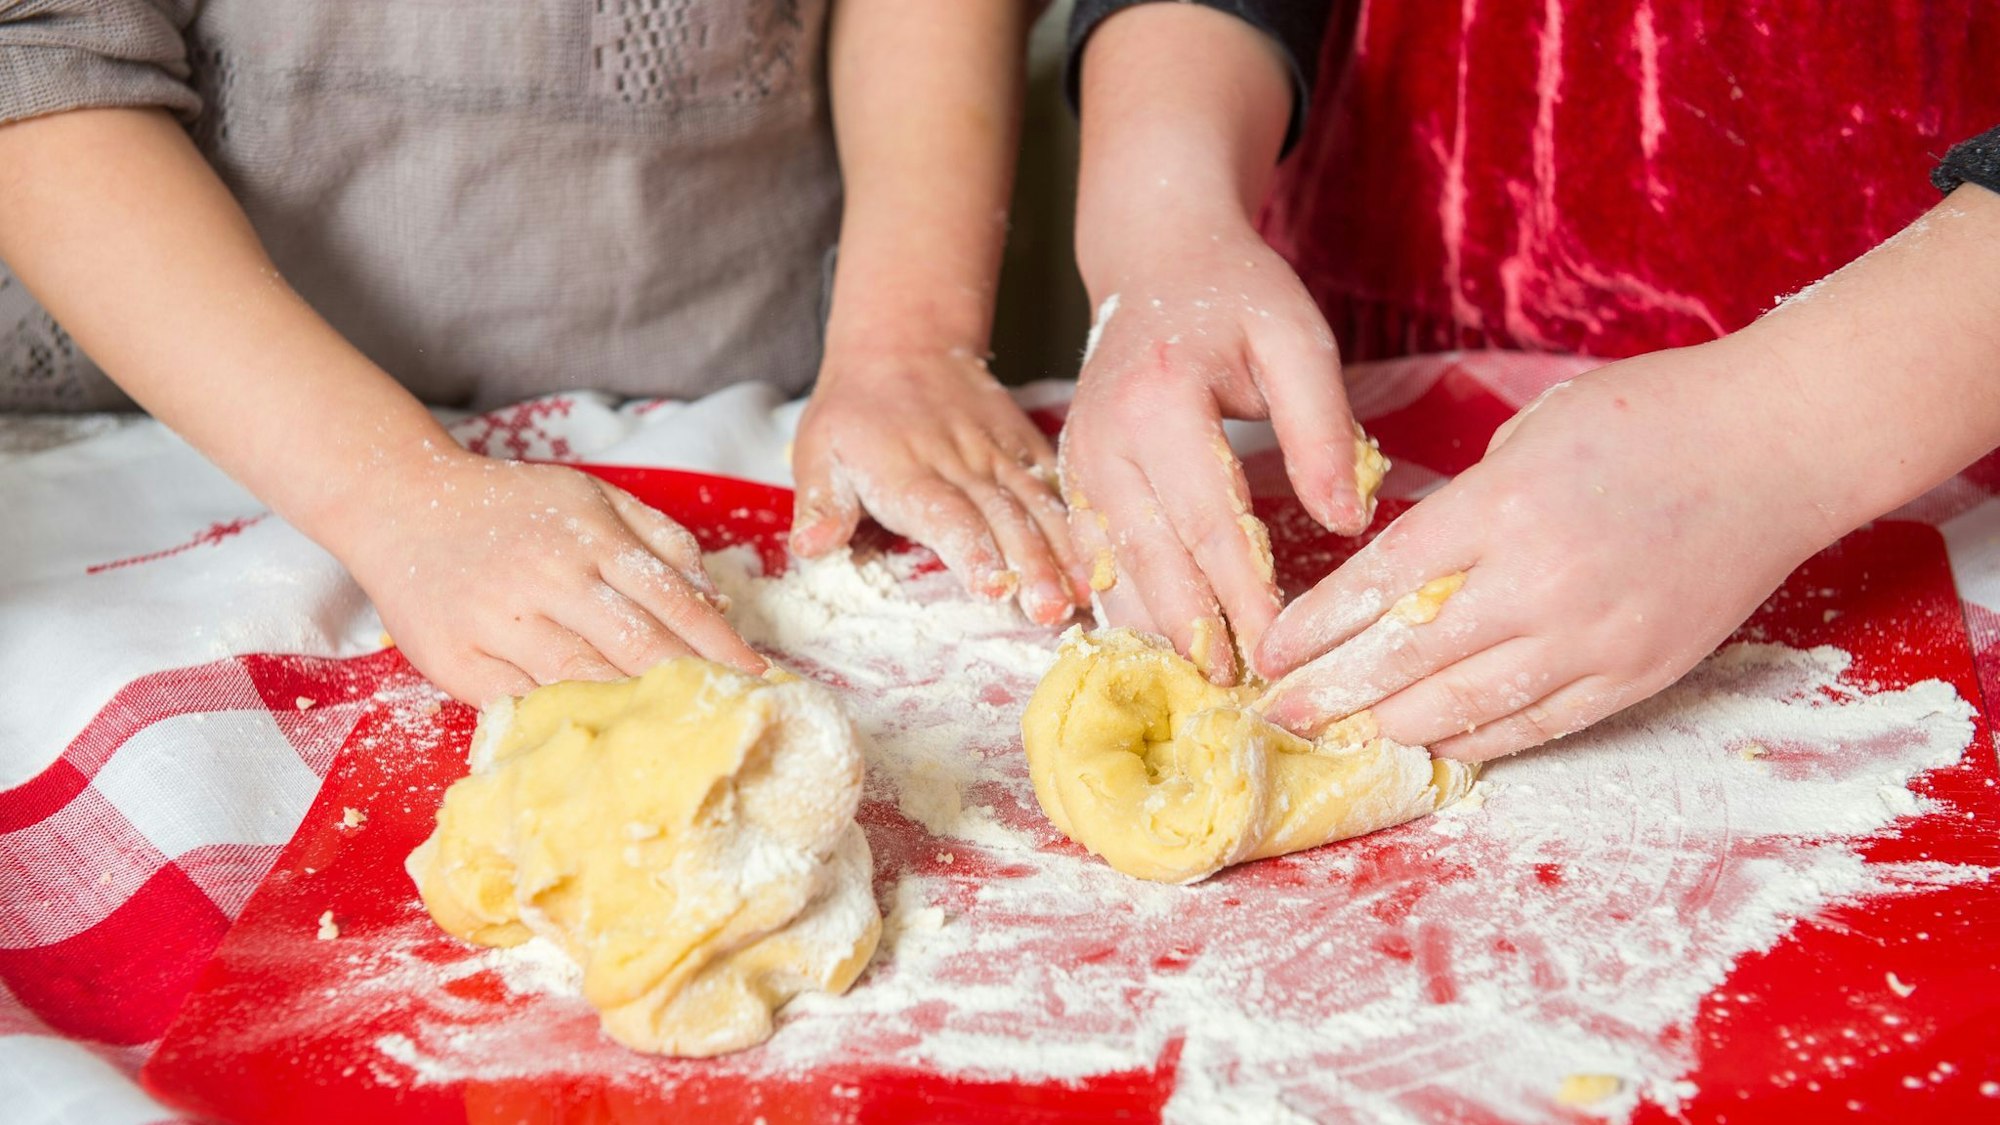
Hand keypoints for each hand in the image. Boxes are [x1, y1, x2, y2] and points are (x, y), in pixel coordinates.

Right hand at [334, 448, 763, 704]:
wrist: (399, 504)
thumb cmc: (512, 507)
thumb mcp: (592, 498)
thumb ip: (659, 541)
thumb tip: (717, 598)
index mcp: (590, 539)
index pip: (673, 603)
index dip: (722, 647)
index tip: (760, 679)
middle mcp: (550, 581)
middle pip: (638, 648)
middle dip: (694, 687)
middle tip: (737, 720)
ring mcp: (500, 624)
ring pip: (585, 681)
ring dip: (640, 713)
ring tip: (686, 739)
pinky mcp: (459, 663)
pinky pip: (525, 705)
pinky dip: (567, 724)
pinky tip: (606, 744)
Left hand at [790, 347, 1087, 625]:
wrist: (901, 344)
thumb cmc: (854, 414)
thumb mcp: (817, 451)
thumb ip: (821, 504)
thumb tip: (812, 547)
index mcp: (907, 471)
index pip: (947, 515)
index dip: (972, 552)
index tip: (994, 588)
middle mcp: (960, 463)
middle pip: (1003, 518)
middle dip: (1032, 567)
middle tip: (1052, 611)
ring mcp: (999, 454)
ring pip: (1038, 504)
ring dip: (1064, 551)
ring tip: (1084, 594)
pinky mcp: (1024, 447)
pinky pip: (1057, 483)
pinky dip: (1080, 520)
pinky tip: (1102, 558)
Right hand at [1059, 222, 1369, 682]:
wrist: (1155, 259)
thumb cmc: (1236, 295)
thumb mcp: (1296, 340)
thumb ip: (1321, 429)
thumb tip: (1348, 523)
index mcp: (1160, 401)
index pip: (1209, 522)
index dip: (1245, 594)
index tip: (1280, 650)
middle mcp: (1104, 439)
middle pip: (1153, 558)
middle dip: (1198, 630)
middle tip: (1241, 690)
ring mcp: (1078, 462)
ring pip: (1114, 569)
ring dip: (1157, 629)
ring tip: (1204, 683)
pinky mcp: (1073, 478)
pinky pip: (1094, 556)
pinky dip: (1126, 604)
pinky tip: (1161, 643)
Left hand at [1254, 339, 1839, 760]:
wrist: (1778, 447)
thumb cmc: (1649, 419)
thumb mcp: (1533, 432)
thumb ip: (1469, 506)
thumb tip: (1413, 570)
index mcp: (1503, 505)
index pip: (1381, 583)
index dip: (1317, 627)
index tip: (1271, 652)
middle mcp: (1540, 581)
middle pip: (1408, 658)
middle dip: (1333, 693)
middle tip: (1280, 715)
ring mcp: (1593, 636)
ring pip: (1468, 706)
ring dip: (1394, 725)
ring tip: (1344, 736)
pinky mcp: (1637, 673)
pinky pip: (1539, 725)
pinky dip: (1478, 739)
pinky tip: (1432, 743)